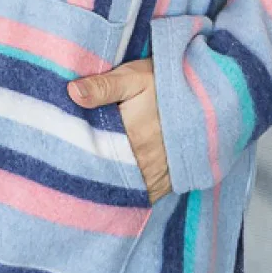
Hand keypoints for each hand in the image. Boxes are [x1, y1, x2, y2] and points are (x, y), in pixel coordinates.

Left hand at [68, 57, 172, 204]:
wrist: (209, 95)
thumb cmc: (168, 83)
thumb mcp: (135, 77)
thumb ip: (103, 86)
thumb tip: (71, 92)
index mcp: (132, 136)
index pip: (94, 155)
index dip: (76, 156)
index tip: (61, 156)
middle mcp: (145, 162)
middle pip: (108, 176)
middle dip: (90, 174)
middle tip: (70, 170)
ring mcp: (159, 175)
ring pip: (126, 189)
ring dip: (110, 184)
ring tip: (89, 179)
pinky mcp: (170, 181)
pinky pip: (144, 195)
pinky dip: (130, 192)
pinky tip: (117, 184)